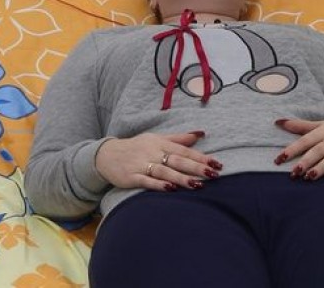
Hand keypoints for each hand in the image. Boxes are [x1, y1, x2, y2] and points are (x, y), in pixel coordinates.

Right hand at [95, 131, 222, 191]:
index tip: (217, 163)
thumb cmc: (136, 147)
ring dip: (181, 178)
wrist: (106, 155)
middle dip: (196, 167)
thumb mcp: (155, 139)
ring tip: (197, 185)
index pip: (184, 150)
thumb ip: (178, 139)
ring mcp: (141, 165)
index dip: (201, 157)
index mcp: (159, 143)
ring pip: (164, 172)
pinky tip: (171, 189)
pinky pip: (147, 181)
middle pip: (177, 160)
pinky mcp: (132, 177)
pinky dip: (159, 185)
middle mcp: (152, 153)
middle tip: (213, 174)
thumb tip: (201, 134)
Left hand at [273, 118, 323, 181]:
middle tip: (294, 173)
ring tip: (310, 177)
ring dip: (322, 167)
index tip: (278, 159)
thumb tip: (277, 122)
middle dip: (306, 161)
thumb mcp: (322, 126)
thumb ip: (301, 126)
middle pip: (318, 150)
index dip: (292, 149)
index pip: (305, 140)